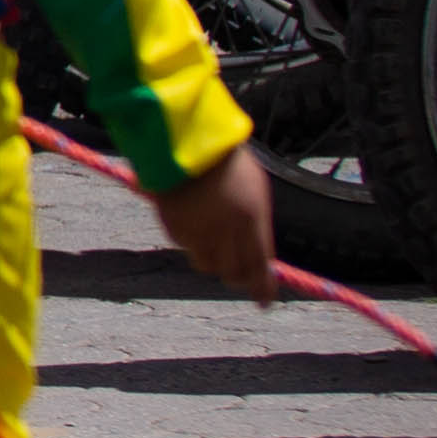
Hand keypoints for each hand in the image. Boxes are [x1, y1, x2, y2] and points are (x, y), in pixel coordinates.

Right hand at [156, 142, 277, 295]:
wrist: (184, 135)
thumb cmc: (226, 159)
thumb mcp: (254, 189)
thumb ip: (256, 223)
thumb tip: (260, 258)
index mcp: (251, 217)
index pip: (260, 265)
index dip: (262, 288)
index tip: (264, 302)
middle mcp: (225, 228)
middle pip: (233, 272)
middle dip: (237, 277)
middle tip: (237, 275)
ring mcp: (197, 227)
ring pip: (206, 265)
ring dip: (212, 260)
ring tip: (213, 244)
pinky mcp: (172, 224)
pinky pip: (184, 245)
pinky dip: (191, 241)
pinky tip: (193, 221)